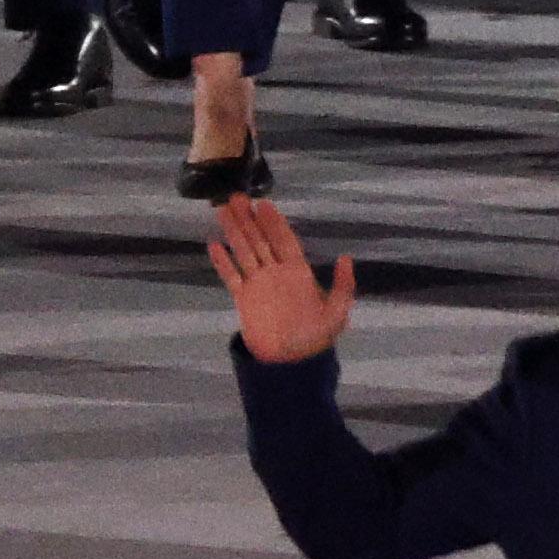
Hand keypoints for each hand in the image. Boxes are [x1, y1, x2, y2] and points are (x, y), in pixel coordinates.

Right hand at [206, 193, 358, 361]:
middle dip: (249, 219)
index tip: (264, 203)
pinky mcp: (244, 300)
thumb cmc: (318, 334)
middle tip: (237, 197)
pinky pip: (231, 277)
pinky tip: (214, 245)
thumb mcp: (337, 309)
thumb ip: (342, 284)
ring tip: (222, 211)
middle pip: (260, 240)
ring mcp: (258, 285)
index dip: (274, 222)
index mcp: (298, 271)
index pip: (284, 240)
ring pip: (244, 252)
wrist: (293, 360)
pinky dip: (223, 262)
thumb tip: (345, 258)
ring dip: (234, 232)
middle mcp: (276, 272)